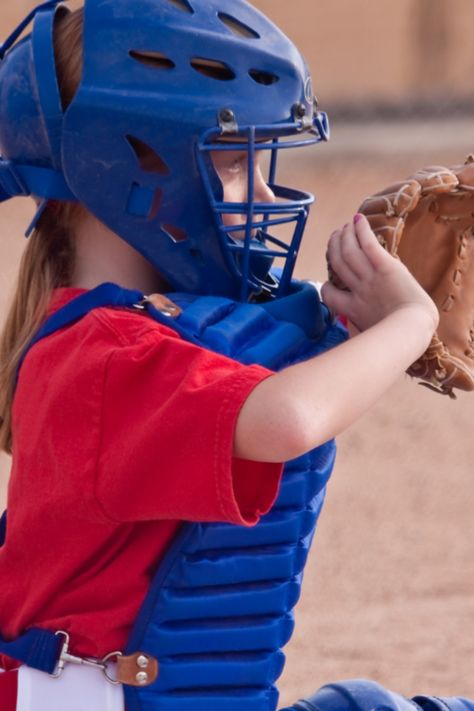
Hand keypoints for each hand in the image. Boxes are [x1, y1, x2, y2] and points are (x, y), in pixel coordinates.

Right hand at [321, 214, 438, 335]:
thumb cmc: (398, 336)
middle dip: (334, 248)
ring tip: (345, 227)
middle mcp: (358, 289)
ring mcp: (370, 277)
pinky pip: (368, 245)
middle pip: (338, 263)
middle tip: (336, 238)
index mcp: (353, 308)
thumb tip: (354, 337)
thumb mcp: (371, 334)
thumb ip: (360, 328)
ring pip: (349, 251)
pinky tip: (358, 219)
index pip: (328, 294)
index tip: (330, 280)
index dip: (326, 286)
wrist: (412, 327)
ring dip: (345, 236)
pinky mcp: (385, 267)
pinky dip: (361, 231)